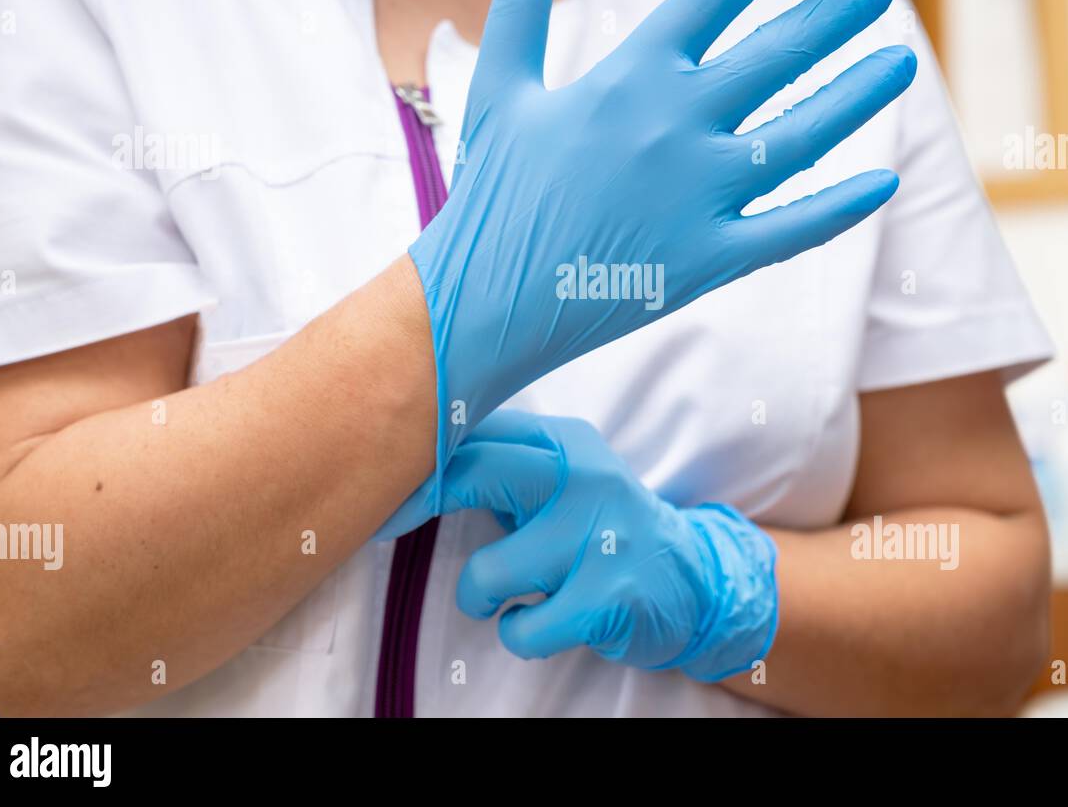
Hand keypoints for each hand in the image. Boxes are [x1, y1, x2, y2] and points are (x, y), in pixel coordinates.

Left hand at [380, 411, 777, 681]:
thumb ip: (501, 465)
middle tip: (387, 527)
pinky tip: (545, 620)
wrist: (693, 582)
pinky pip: (522, 628)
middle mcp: (585, 477)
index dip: (417, 462)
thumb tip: (406, 457)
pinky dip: (520, 634)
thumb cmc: (598, 532)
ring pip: (488, 572)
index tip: (375, 491)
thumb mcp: (560, 482)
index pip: (477, 434)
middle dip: (419, 503)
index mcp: (565, 442)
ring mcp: (601, 536)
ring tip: (510, 596)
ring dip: (482, 596)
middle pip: (478, 472)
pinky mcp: (609, 596)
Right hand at [410, 0, 915, 483]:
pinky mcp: (708, 260)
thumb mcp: (500, 90)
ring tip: (900, 61)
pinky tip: (883, 184)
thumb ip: (520, 4)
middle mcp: (675, 125)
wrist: (485, 301)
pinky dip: (839, 209)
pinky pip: (791, 230)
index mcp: (630, 75)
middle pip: (776, 56)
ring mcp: (697, 195)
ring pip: (800, 135)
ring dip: (854, 96)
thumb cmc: (495, 193)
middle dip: (833, 14)